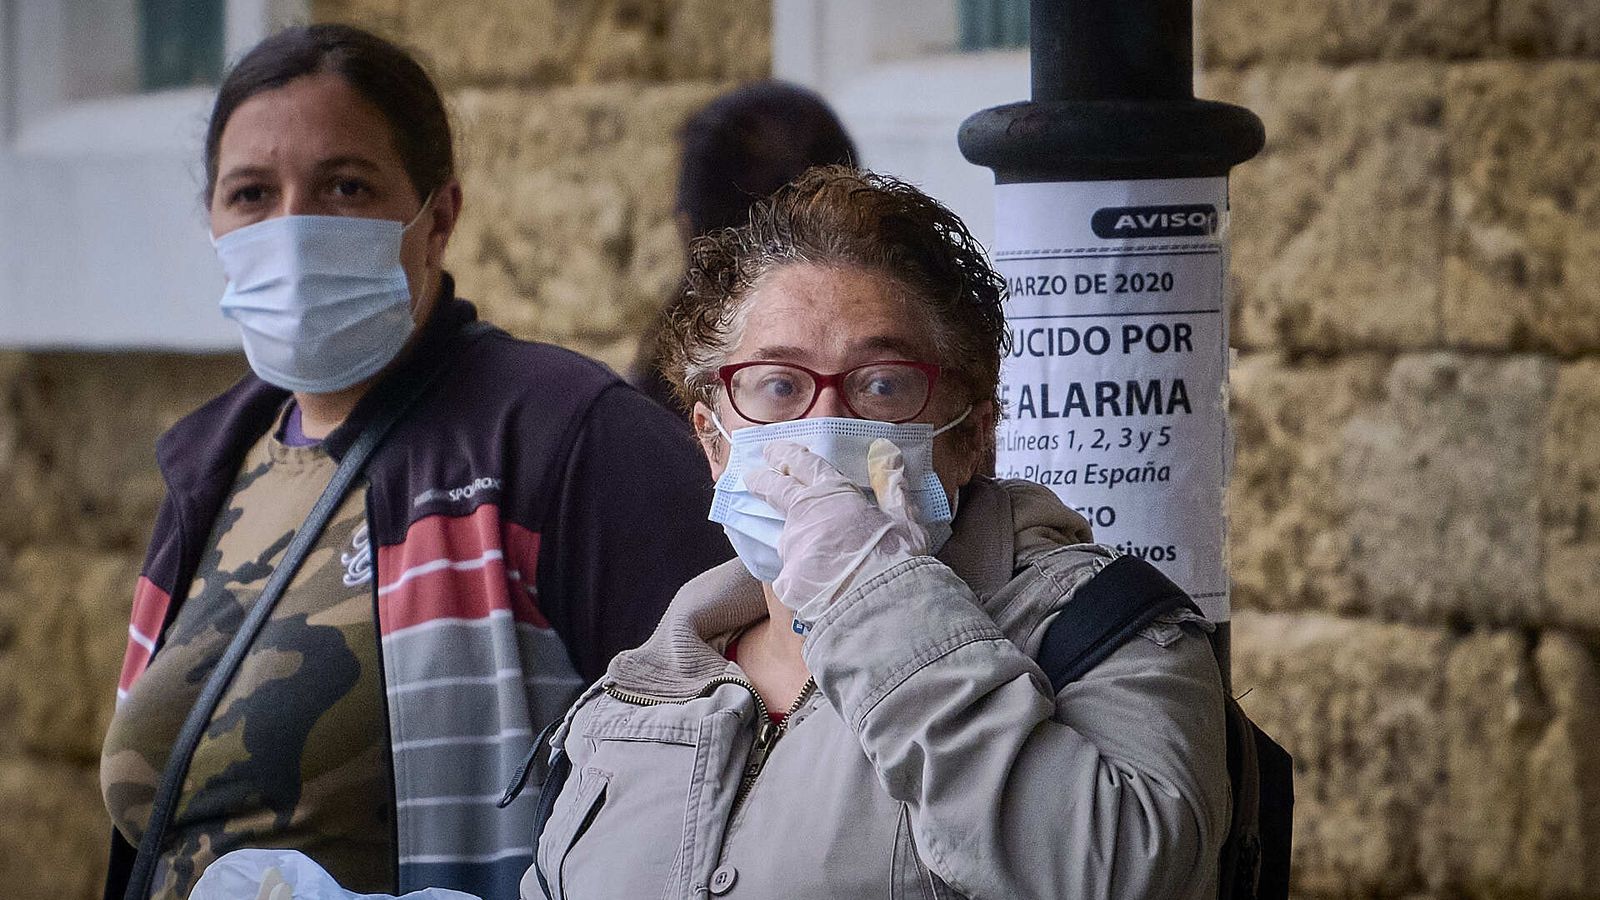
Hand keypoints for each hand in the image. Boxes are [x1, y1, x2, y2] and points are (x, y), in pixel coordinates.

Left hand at [744, 438, 928, 621]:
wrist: (875, 605)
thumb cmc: (895, 557)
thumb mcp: (904, 519)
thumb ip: (892, 485)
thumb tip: (886, 451)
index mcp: (833, 493)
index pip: (804, 464)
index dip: (787, 454)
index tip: (772, 450)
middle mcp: (805, 513)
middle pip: (776, 490)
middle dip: (762, 480)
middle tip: (751, 476)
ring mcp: (792, 546)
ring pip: (787, 536)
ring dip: (794, 538)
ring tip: (806, 550)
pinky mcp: (785, 578)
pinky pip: (793, 575)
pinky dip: (802, 578)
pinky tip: (812, 589)